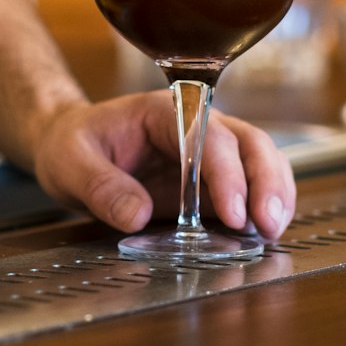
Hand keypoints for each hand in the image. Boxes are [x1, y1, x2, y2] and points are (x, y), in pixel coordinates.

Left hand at [32, 91, 295, 238]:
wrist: (70, 146)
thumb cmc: (72, 144)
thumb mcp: (70, 161)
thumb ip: (100, 186)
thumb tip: (137, 215)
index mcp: (165, 111)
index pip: (209, 136)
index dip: (227, 174)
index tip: (234, 213)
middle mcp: (196, 127)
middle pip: (249, 143)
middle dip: (266, 182)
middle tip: (267, 224)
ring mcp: (207, 155)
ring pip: (260, 162)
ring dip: (275, 194)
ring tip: (273, 232)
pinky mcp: (209, 183)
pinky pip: (248, 189)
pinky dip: (263, 208)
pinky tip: (264, 234)